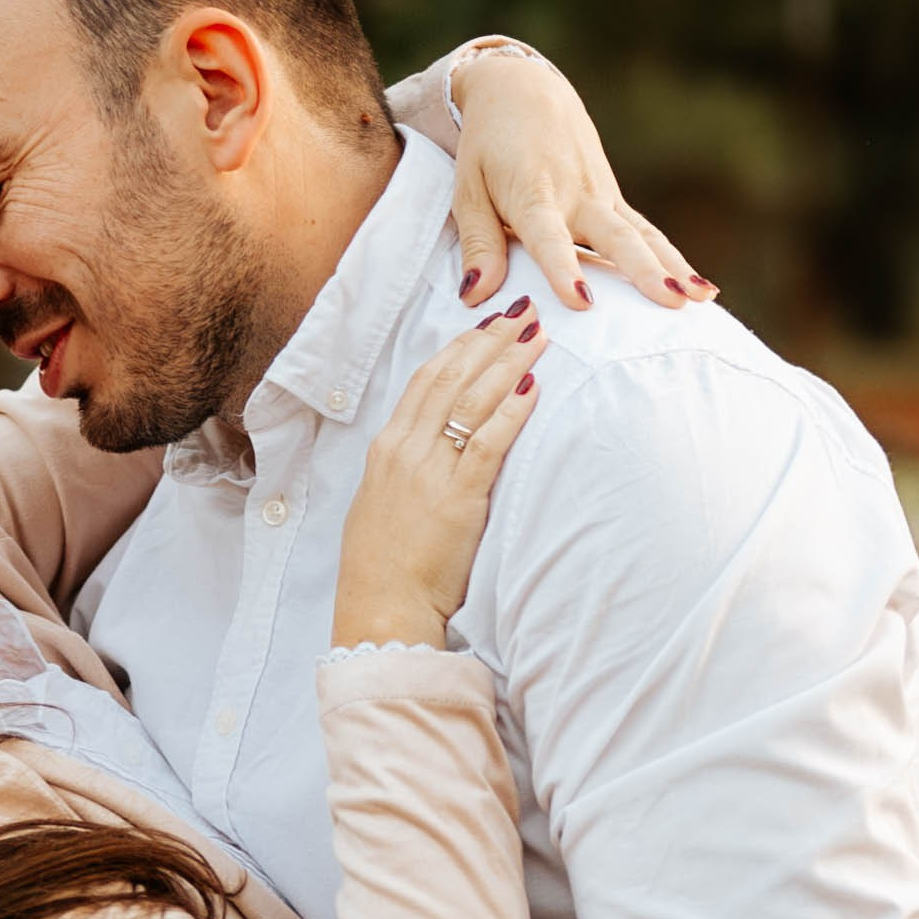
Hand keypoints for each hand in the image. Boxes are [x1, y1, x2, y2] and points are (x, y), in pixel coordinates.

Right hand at [333, 313, 540, 647]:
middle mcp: (405, 450)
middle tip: (522, 313)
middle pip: (452, 378)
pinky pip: (489, 442)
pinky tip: (534, 388)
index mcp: (385, 448)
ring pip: (472, 401)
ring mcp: (430, 472)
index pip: (425, 380)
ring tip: (537, 338)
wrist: (381, 606)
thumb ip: (405, 468)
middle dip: (489, 340)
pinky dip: (512, 411)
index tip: (485, 324)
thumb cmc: (383, 564)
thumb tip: (432, 444)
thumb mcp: (380, 502)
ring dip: (508, 363)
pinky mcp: (458, 498)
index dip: (459, 347)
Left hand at [450, 44, 715, 314]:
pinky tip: (701, 289)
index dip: (563, 268)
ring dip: (673, 267)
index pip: (549, 237)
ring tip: (700, 298)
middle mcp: (576, 195)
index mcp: (534, 194)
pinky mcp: (614, 198)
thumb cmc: (488, 146)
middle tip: (668, 301)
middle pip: (614, 237)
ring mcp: (601, 195)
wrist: (524, 90)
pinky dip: (673, 259)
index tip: (580, 300)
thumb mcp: (468, 190)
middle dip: (643, 271)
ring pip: (642, 236)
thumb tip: (475, 296)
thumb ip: (478, 244)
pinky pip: (647, 232)